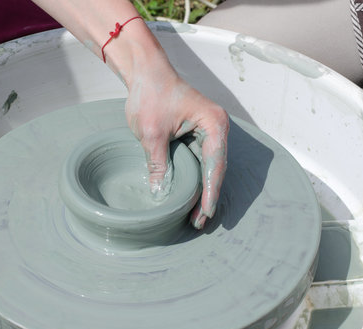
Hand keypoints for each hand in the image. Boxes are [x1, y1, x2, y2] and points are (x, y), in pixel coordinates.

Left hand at [125, 68, 228, 228]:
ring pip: (209, 168)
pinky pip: (200, 161)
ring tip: (195, 216)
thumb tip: (160, 195)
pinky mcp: (197, 135)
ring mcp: (209, 132)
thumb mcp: (152, 133)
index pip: (214, 164)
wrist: (145, 72)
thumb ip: (158, 164)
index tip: (204, 213)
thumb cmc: (150, 94)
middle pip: (216, 169)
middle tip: (199, 223)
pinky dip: (196, 179)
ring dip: (203, 191)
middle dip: (208, 196)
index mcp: (214, 124)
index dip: (209, 192)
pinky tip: (190, 197)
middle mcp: (217, 128)